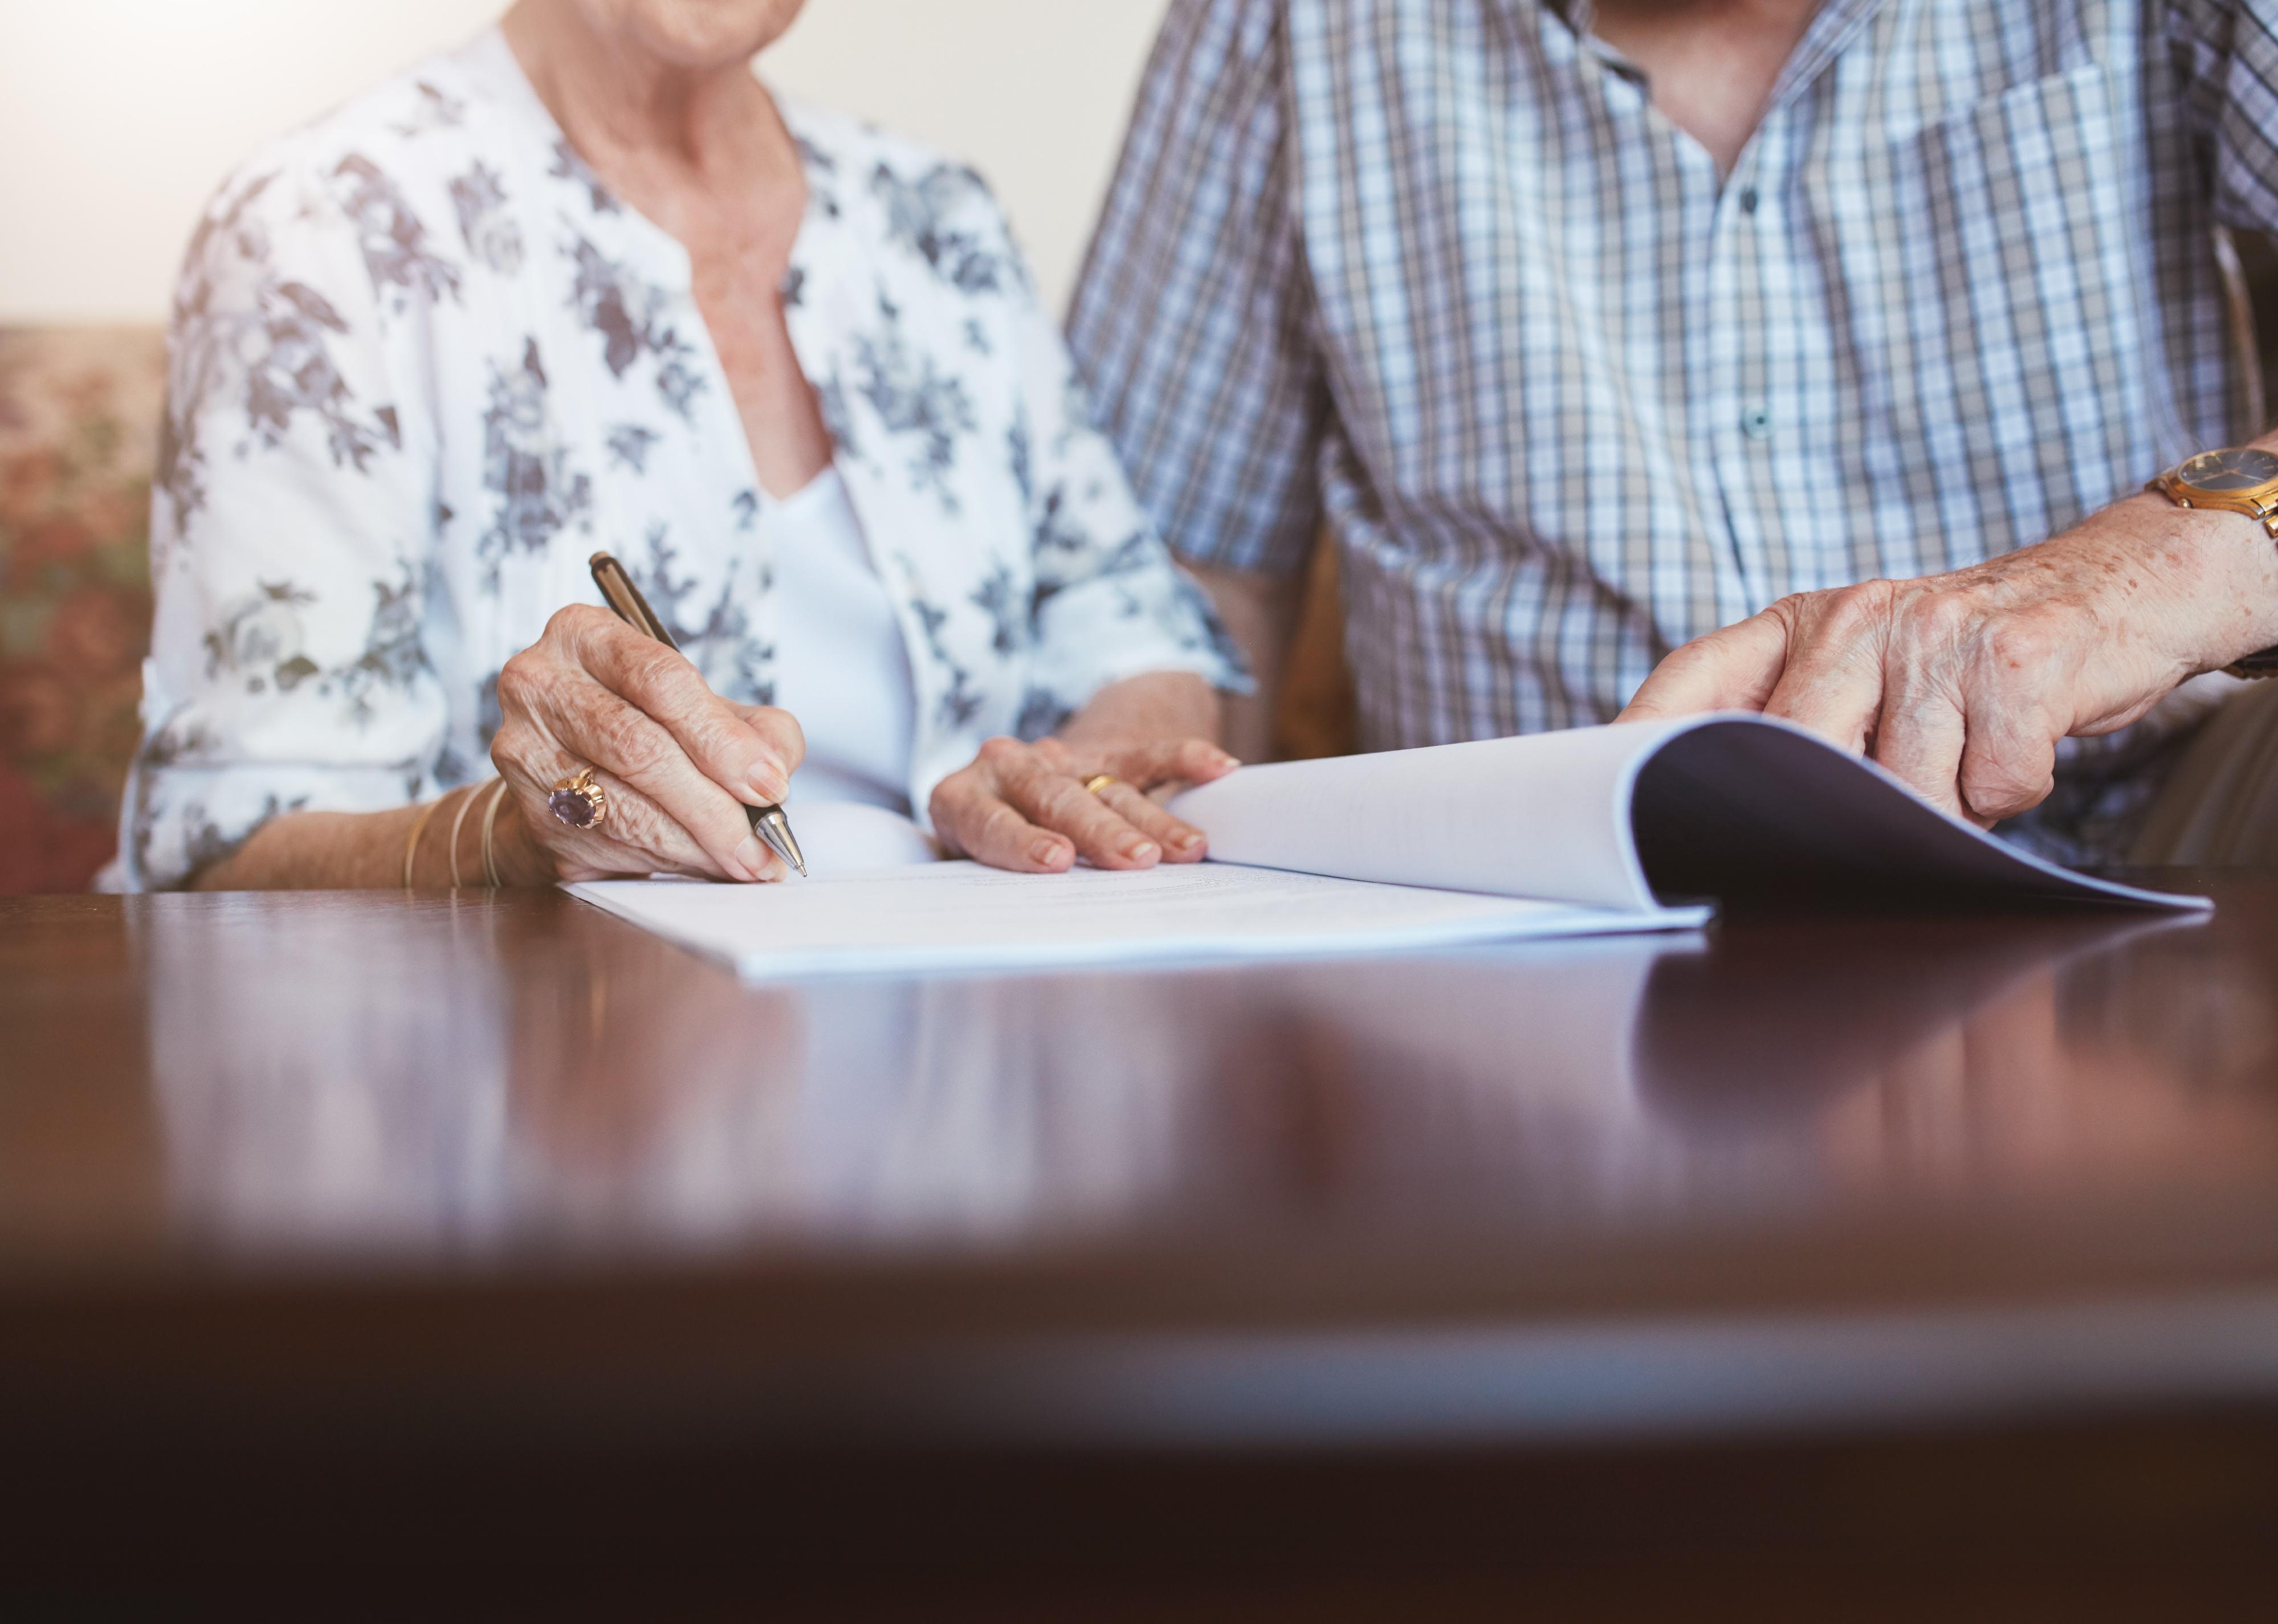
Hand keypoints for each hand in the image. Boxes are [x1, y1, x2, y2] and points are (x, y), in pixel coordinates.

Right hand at [490, 605, 805, 882]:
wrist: (568, 766)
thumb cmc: (645, 723)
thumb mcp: (704, 705)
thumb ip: (754, 727)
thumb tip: (773, 770)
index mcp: (585, 634)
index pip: (661, 681)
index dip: (722, 740)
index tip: (770, 783)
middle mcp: (541, 683)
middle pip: (639, 748)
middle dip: (714, 805)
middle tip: (764, 841)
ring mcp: (526, 749)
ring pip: (623, 807)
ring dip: (696, 844)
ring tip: (744, 861)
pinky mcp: (531, 812)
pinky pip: (609, 844)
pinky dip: (667, 861)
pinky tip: (702, 864)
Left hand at [929, 735, 1239, 872]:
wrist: (1007, 785)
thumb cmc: (983, 848)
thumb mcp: (968, 867)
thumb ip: (986, 887)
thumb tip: (1014, 935)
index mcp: (961, 799)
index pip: (990, 820)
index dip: (1022, 840)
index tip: (1057, 860)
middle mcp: (1007, 769)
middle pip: (1057, 798)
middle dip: (1101, 831)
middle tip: (1136, 861)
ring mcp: (1058, 758)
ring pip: (1108, 785)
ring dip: (1152, 818)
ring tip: (1190, 850)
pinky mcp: (1104, 752)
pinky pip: (1147, 754)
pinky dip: (1184, 758)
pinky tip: (1219, 768)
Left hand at [1617, 495, 2277, 824]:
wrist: (2120, 588)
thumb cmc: (1973, 654)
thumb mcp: (1869, 664)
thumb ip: (1799, 721)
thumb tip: (1717, 817)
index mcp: (1802, 622)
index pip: (1692, 683)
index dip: (1638, 743)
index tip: (1599, 801)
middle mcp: (1856, 618)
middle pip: (1798, 759)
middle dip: (1837, 811)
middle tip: (1877, 812)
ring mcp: (1935, 635)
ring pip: (1902, 790)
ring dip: (1942, 804)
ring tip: (1966, 754)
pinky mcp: (2015, 663)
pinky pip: (1989, 784)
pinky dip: (2011, 789)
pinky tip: (2018, 744)